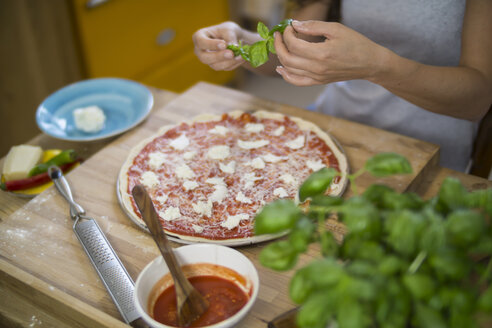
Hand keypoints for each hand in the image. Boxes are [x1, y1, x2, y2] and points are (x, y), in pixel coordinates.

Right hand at [192, 21, 245, 70]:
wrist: (232, 37)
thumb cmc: (227, 30)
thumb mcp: (229, 29)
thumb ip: (229, 37)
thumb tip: (233, 47)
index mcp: (199, 37)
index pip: (201, 42)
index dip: (212, 45)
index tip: (224, 44)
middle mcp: (200, 51)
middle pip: (205, 58)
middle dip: (219, 57)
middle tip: (231, 54)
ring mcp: (208, 60)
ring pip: (215, 66)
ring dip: (229, 62)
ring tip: (241, 56)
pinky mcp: (217, 66)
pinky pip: (225, 68)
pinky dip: (234, 63)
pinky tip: (242, 58)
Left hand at [274, 20, 389, 85]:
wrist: (369, 63)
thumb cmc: (355, 44)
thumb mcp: (336, 29)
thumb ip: (314, 26)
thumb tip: (296, 24)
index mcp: (321, 54)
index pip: (294, 44)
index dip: (287, 34)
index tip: (289, 26)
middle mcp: (317, 68)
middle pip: (287, 58)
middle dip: (279, 45)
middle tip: (279, 35)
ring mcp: (317, 77)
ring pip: (289, 70)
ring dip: (281, 57)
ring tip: (280, 46)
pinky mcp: (318, 82)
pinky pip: (297, 82)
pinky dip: (286, 75)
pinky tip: (281, 68)